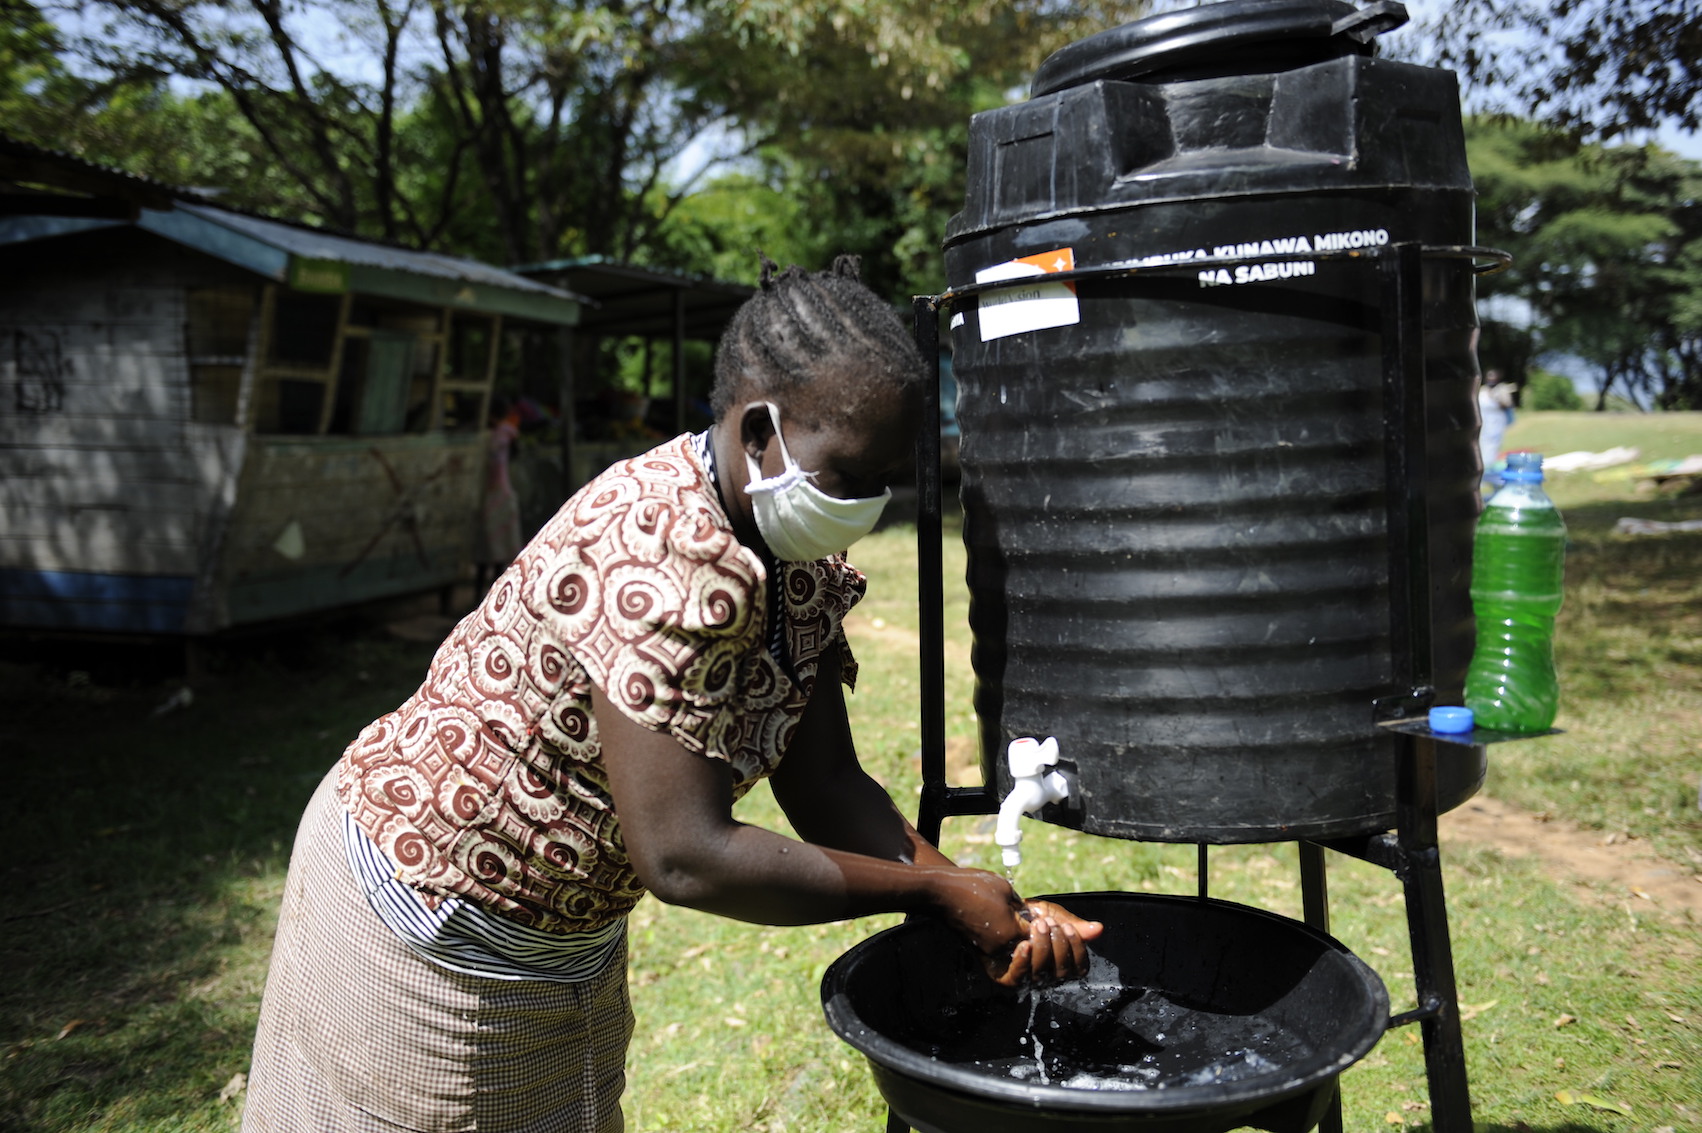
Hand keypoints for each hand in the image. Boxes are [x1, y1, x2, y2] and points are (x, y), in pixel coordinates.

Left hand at [981, 901, 1104, 987]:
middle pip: (1061, 973)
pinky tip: (1024, 944)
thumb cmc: (1028, 917)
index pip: (1079, 968)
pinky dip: (1022, 962)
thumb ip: (1074, 925)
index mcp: (1062, 963)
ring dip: (1041, 948)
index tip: (1068, 927)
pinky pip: (1017, 978)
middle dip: (1057, 946)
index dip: (1076, 949)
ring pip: (1040, 974)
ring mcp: (1027, 979)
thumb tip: (1099, 928)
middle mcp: (1047, 975)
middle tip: (1047, 923)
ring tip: (1036, 926)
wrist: (998, 911)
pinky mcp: (1006, 978)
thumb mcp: (1054, 916)